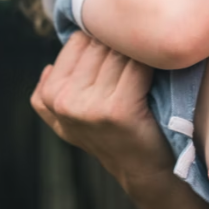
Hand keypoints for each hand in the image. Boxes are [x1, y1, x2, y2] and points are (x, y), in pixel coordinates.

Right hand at [31, 32, 172, 186]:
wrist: (139, 168)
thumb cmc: (108, 135)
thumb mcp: (66, 121)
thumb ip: (49, 96)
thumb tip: (48, 67)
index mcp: (49, 96)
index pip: (78, 40)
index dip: (104, 39)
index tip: (121, 50)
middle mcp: (64, 101)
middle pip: (98, 44)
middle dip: (122, 43)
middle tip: (141, 50)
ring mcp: (90, 106)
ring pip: (118, 52)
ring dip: (138, 50)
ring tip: (151, 58)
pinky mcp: (118, 109)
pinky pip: (138, 66)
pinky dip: (153, 62)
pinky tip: (160, 67)